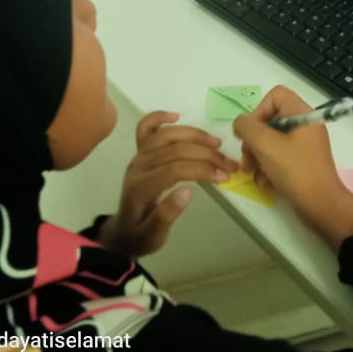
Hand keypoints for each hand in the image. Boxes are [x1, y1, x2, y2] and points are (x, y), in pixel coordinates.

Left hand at [97, 110, 238, 256]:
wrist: (123, 232)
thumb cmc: (142, 235)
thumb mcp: (154, 235)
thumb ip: (167, 215)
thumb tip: (188, 192)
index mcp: (141, 187)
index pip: (174, 169)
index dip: (201, 170)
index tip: (224, 176)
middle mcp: (138, 166)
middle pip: (174, 150)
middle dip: (206, 155)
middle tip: (229, 165)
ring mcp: (138, 156)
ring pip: (166, 135)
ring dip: (193, 135)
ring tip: (216, 144)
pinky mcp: (139, 152)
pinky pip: (145, 128)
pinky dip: (158, 117)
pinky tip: (176, 116)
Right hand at [233, 86, 352, 251]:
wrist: (320, 205)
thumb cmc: (295, 170)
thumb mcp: (265, 144)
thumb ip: (247, 127)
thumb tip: (241, 123)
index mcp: (302, 114)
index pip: (276, 95)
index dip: (259, 110)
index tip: (251, 131)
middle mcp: (305, 126)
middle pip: (270, 121)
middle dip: (253, 140)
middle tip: (247, 158)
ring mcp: (304, 146)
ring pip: (271, 142)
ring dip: (257, 157)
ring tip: (252, 173)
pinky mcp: (302, 163)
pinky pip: (279, 158)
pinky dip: (268, 169)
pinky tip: (264, 183)